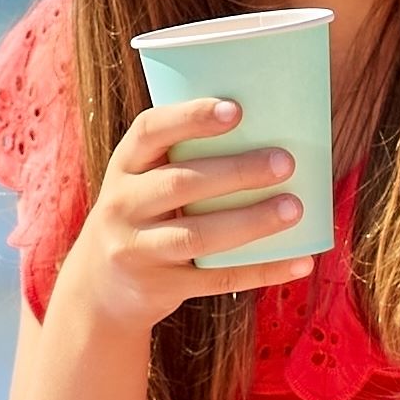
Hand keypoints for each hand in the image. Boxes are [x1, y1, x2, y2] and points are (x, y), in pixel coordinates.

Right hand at [54, 95, 316, 336]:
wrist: (99, 289)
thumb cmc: (143, 215)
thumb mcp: (142, 182)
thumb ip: (185, 158)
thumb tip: (272, 129)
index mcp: (124, 167)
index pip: (148, 132)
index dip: (190, 118)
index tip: (236, 110)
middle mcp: (122, 206)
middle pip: (180, 184)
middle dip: (236, 172)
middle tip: (285, 161)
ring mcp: (138, 251)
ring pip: (198, 236)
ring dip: (251, 222)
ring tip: (294, 208)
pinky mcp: (160, 288)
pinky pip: (217, 279)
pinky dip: (262, 271)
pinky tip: (300, 261)